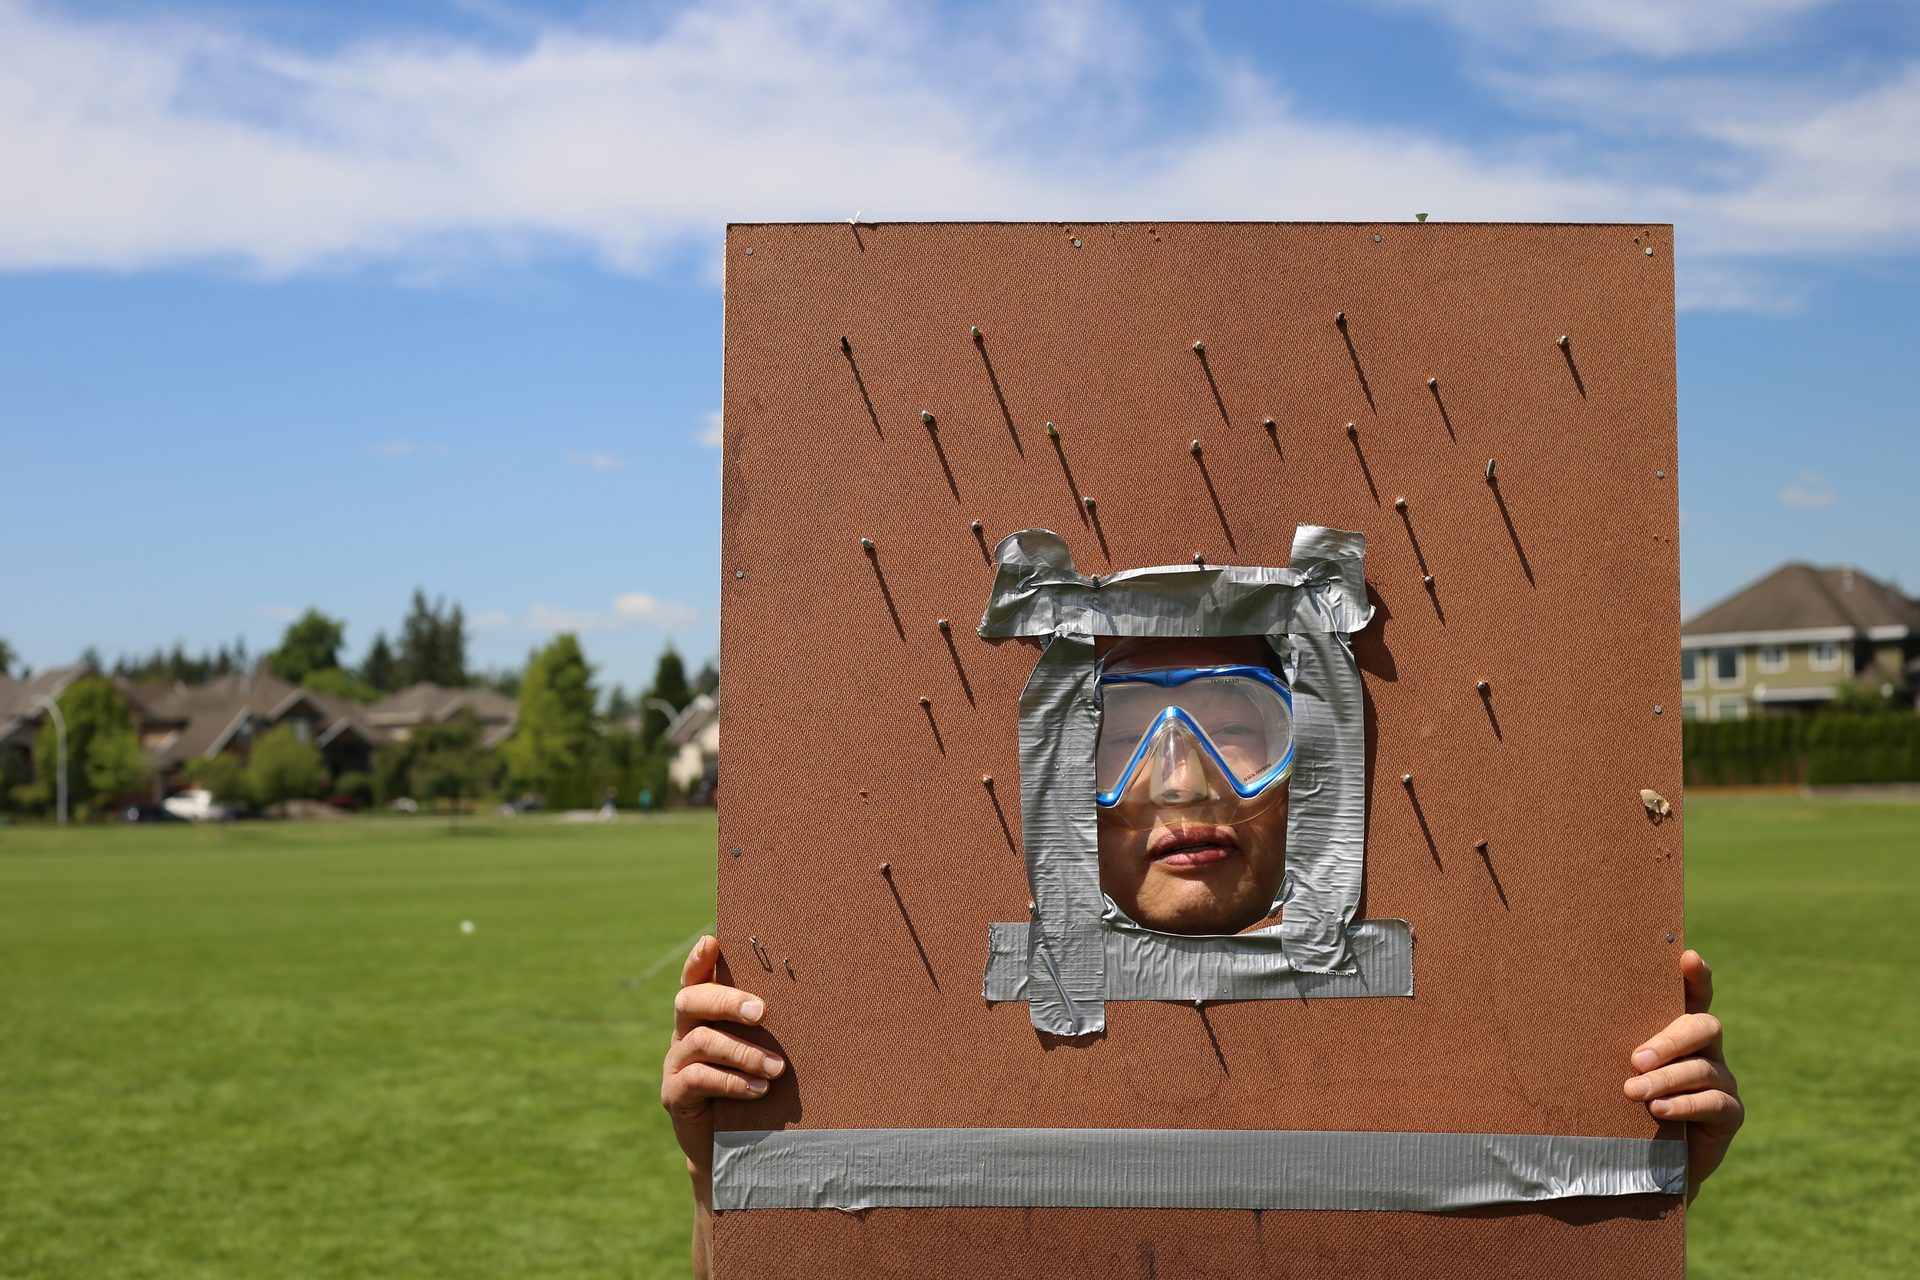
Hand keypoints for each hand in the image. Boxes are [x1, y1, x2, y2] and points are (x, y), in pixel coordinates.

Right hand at [661, 935, 784, 1187]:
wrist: (736, 1151)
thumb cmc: (758, 1089)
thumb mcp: (764, 1052)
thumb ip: (769, 1028)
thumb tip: (818, 996)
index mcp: (704, 1016)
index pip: (695, 980)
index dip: (698, 960)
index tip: (712, 941)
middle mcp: (684, 1033)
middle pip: (692, 1002)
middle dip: (727, 1001)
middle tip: (763, 1012)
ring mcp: (676, 1064)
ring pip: (701, 1041)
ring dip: (743, 1052)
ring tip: (777, 1068)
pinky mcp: (675, 1095)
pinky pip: (698, 1079)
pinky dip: (731, 1082)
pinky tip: (759, 1090)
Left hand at [1623, 949, 1742, 1198]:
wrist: (1644, 1162)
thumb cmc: (1621, 1107)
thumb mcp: (1613, 1072)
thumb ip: (1609, 1047)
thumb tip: (1565, 1018)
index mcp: (1678, 1030)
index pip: (1695, 995)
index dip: (1697, 977)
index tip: (1688, 957)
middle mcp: (1706, 1049)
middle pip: (1703, 1026)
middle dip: (1670, 1040)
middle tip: (1636, 1059)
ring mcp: (1722, 1079)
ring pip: (1701, 1068)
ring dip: (1665, 1079)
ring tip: (1632, 1092)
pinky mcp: (1730, 1113)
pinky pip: (1714, 1102)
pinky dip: (1683, 1105)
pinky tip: (1659, 1111)